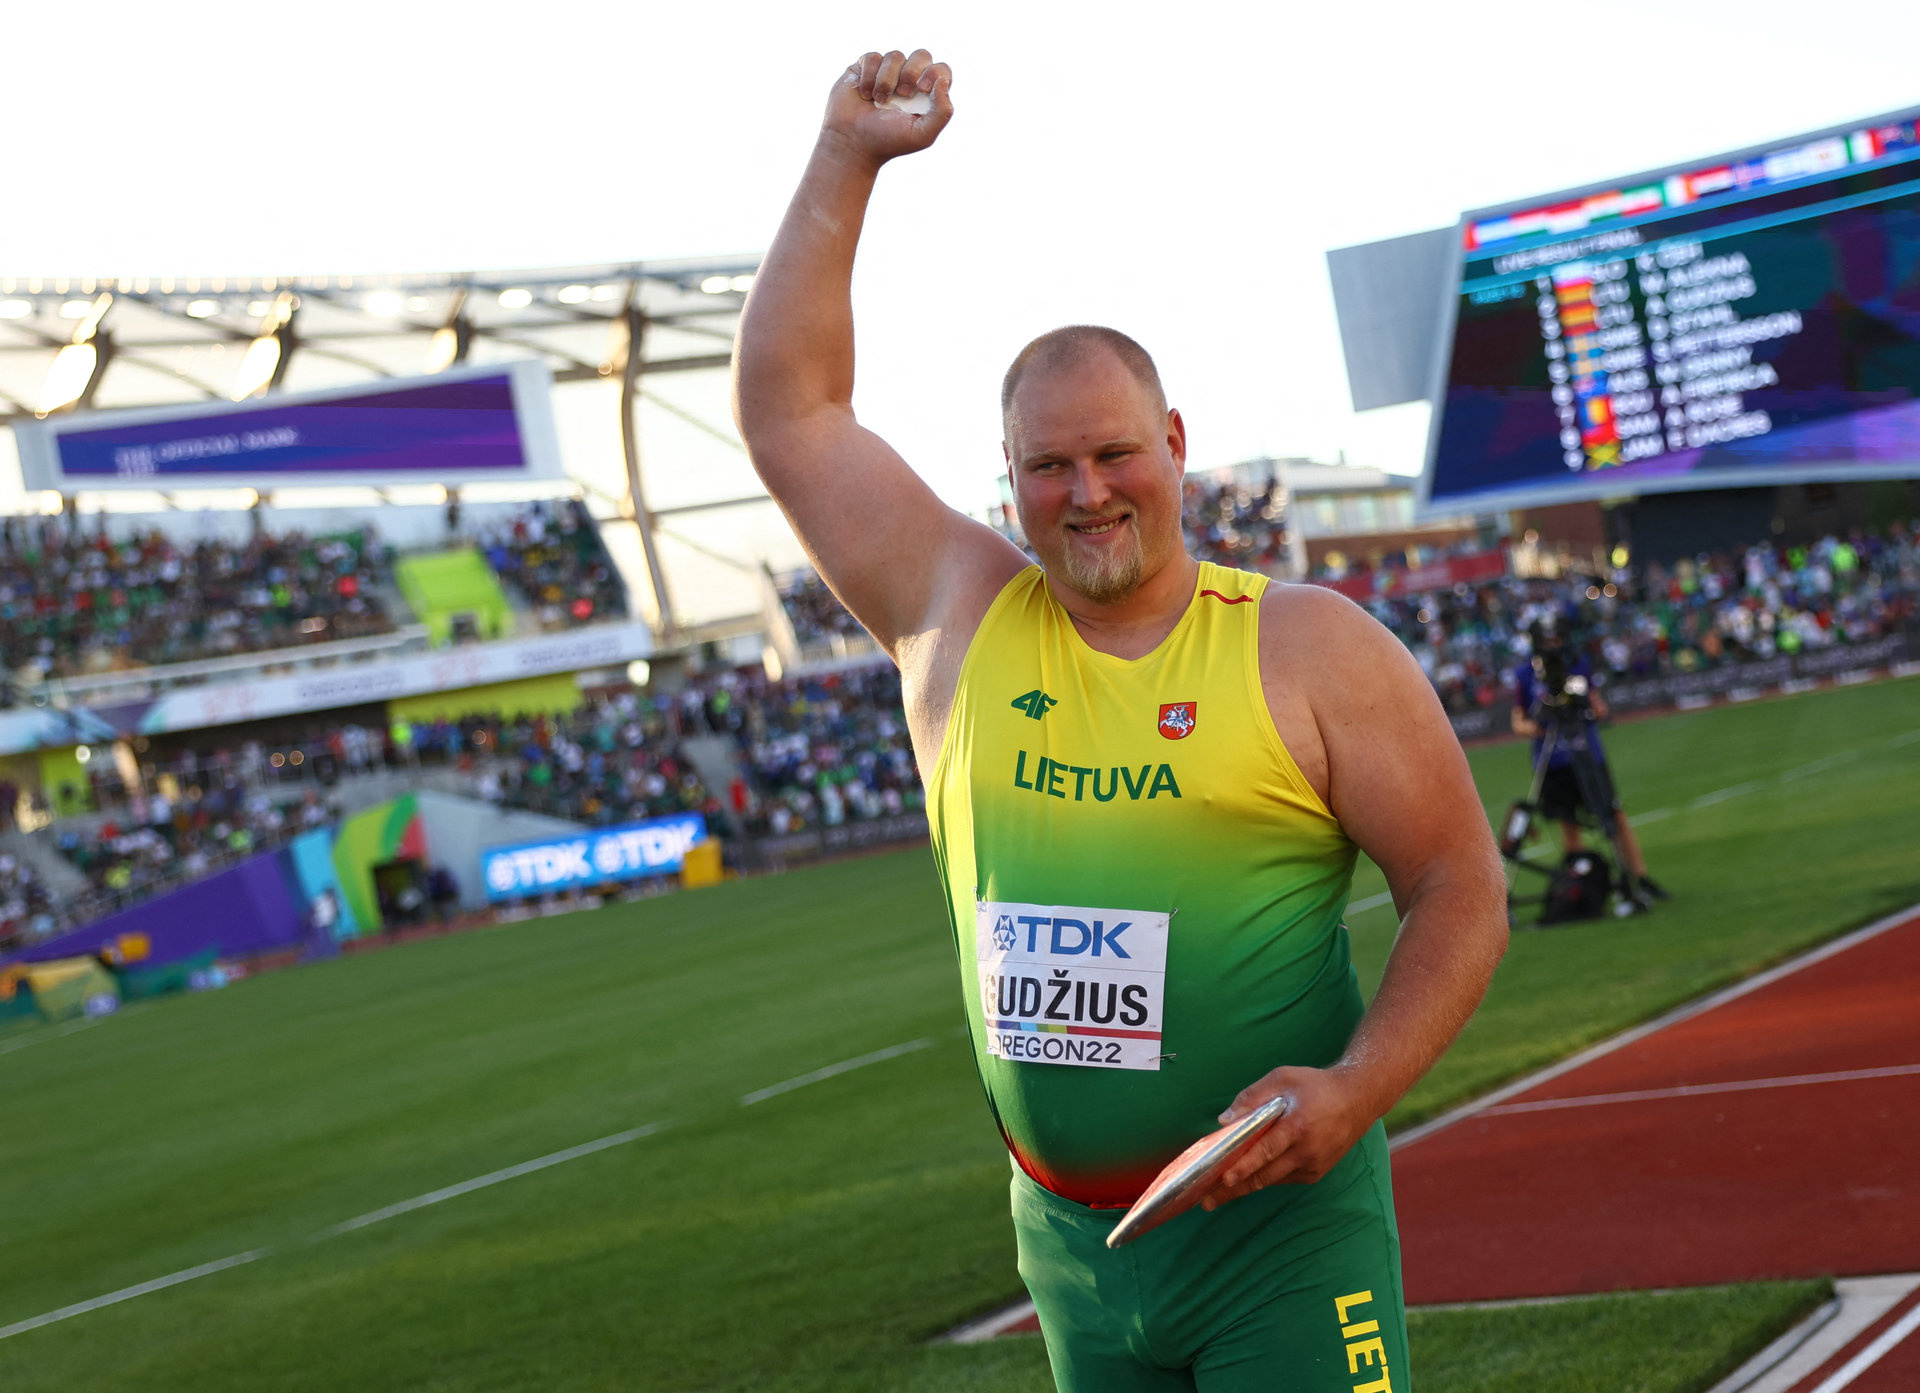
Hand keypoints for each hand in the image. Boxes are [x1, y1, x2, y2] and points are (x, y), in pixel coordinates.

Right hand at [823, 49, 953, 166]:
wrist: (852, 143)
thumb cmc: (888, 141)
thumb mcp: (923, 134)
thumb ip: (943, 112)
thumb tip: (943, 80)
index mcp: (926, 95)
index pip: (941, 70)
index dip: (934, 74)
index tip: (922, 90)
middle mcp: (908, 80)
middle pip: (922, 55)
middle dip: (912, 72)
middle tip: (902, 94)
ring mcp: (886, 72)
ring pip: (895, 56)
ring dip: (887, 80)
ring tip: (879, 101)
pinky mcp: (865, 68)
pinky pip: (873, 57)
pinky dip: (869, 77)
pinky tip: (865, 95)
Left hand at [1198, 1065, 1375, 1210]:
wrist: (1358, 1099)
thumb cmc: (1316, 1086)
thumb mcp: (1283, 1078)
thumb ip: (1252, 1096)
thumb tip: (1225, 1120)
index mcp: (1297, 1126)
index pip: (1265, 1151)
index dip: (1244, 1167)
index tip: (1224, 1179)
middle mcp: (1306, 1151)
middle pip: (1265, 1175)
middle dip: (1235, 1189)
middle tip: (1208, 1200)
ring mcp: (1313, 1165)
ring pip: (1272, 1180)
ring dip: (1245, 1187)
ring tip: (1218, 1196)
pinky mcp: (1316, 1172)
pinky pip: (1284, 1178)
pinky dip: (1265, 1178)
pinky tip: (1245, 1179)